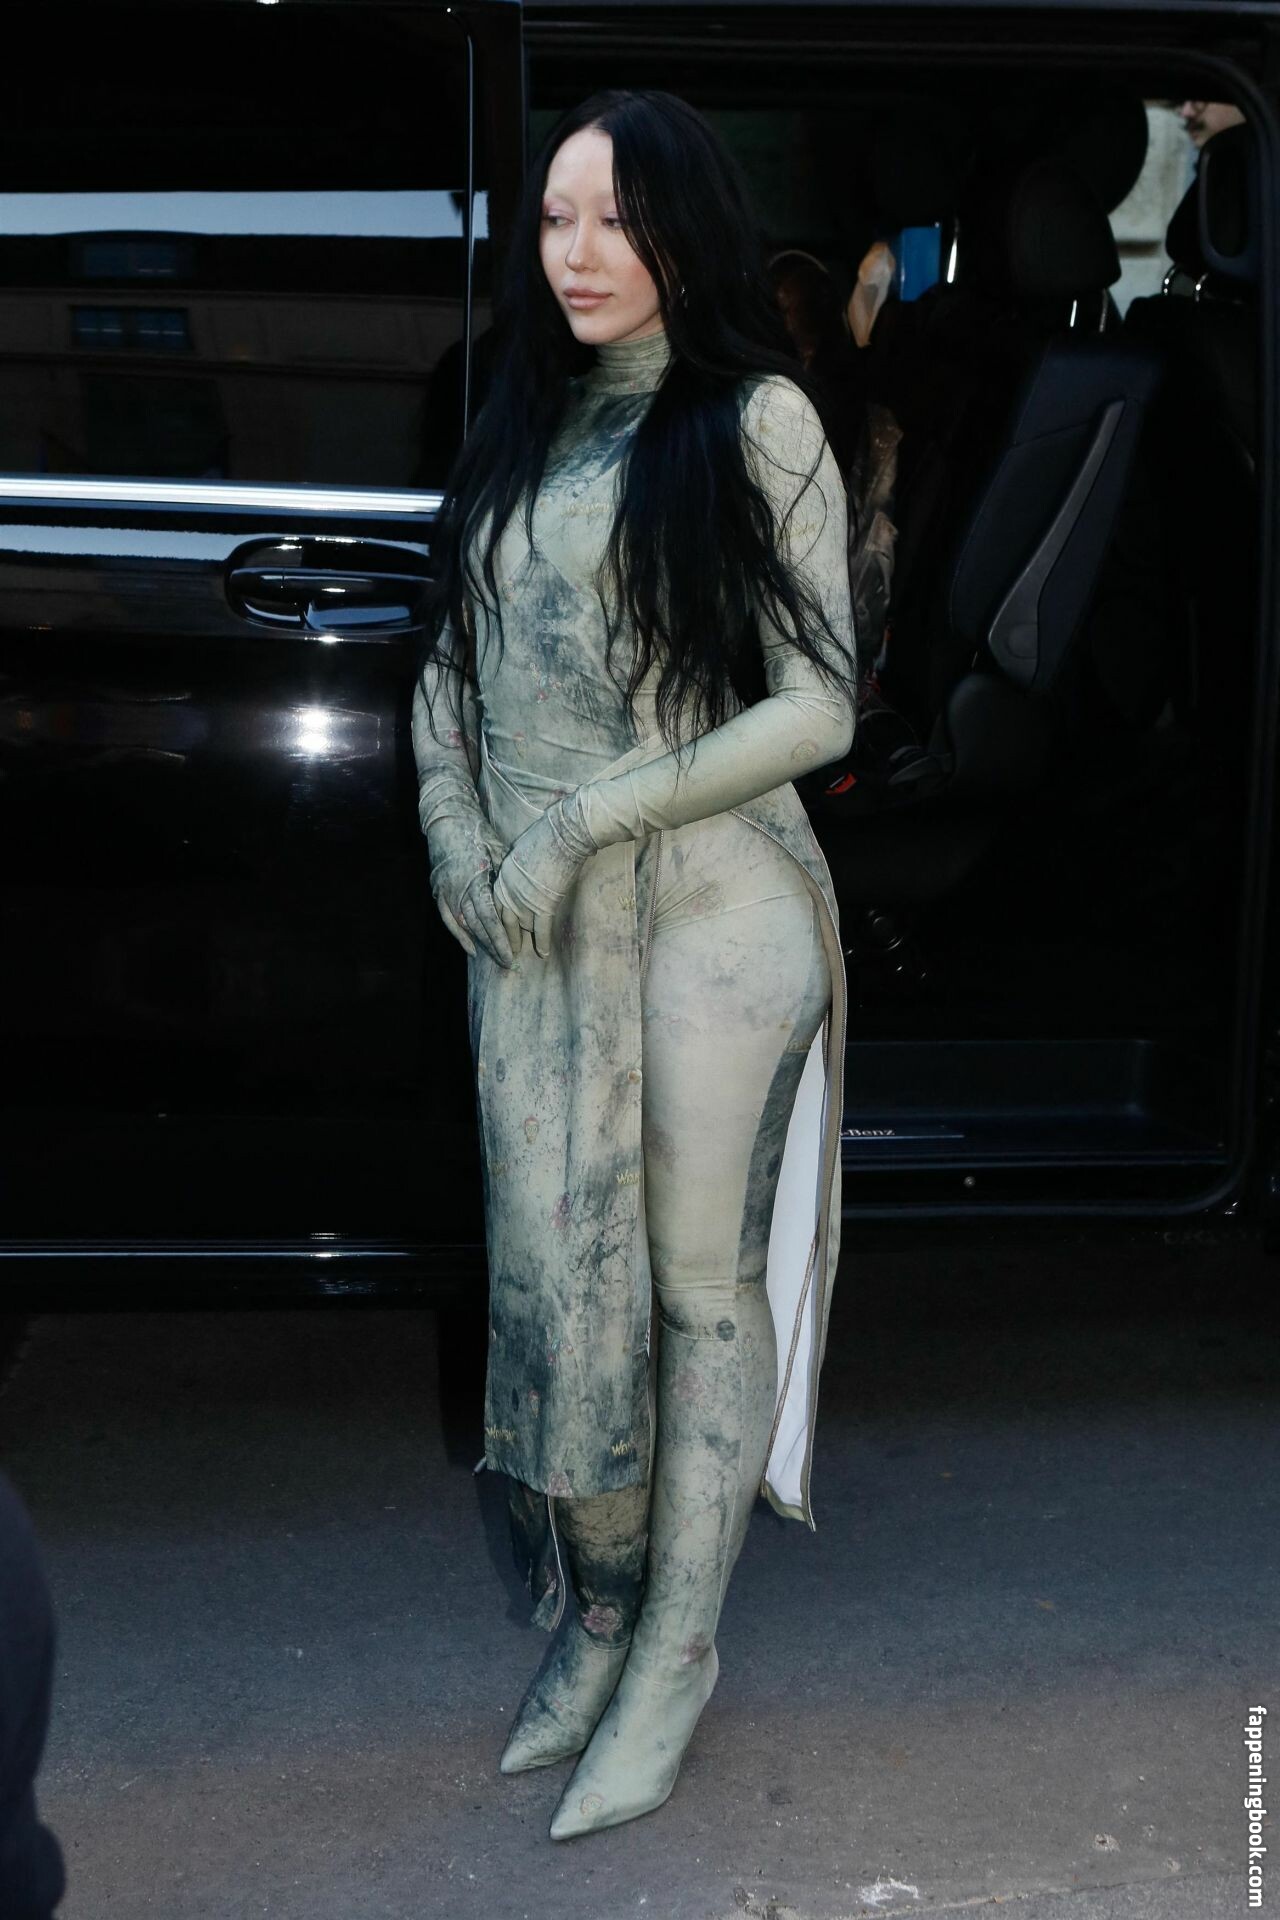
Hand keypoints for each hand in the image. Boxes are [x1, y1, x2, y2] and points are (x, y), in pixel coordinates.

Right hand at [431, 843, 522, 967]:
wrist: (447, 819)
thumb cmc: (477, 833)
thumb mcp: (497, 853)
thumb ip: (505, 879)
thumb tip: (524, 901)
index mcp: (475, 880)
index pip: (490, 918)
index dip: (501, 939)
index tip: (513, 954)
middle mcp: (458, 890)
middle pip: (478, 926)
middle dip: (495, 946)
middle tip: (510, 963)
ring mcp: (445, 892)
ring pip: (465, 925)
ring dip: (481, 943)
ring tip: (496, 957)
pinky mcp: (438, 891)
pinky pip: (449, 919)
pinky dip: (460, 936)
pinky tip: (473, 949)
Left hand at [492, 796, 594, 959]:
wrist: (564, 835)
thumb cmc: (546, 837)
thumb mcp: (521, 851)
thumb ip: (517, 869)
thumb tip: (521, 875)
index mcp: (502, 877)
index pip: (495, 905)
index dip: (495, 921)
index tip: (495, 931)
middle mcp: (509, 891)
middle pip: (504, 921)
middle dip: (504, 938)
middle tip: (505, 951)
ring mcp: (525, 899)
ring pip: (522, 926)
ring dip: (523, 940)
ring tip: (520, 952)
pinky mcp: (544, 904)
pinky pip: (542, 929)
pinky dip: (543, 943)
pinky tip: (543, 954)